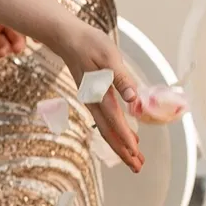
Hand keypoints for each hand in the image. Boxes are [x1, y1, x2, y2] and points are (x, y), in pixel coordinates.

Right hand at [59, 28, 145, 173]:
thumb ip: (122, 79)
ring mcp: (92, 101)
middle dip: (123, 151)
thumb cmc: (89, 43)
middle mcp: (93, 101)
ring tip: (135, 160)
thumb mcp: (110, 57)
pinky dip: (117, 132)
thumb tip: (133, 99)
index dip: (125, 137)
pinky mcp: (94, 97)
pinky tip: (128, 138)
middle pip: (109, 132)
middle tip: (138, 167)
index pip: (114, 120)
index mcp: (98, 93)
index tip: (135, 151)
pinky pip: (106, 121)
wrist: (68, 37)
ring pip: (108, 129)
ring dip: (121, 145)